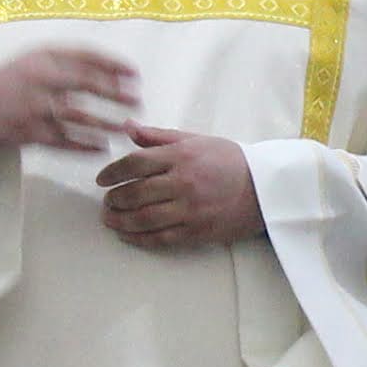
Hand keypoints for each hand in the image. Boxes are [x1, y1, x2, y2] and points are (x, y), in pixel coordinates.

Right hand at [0, 42, 139, 158]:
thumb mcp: (33, 60)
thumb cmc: (11, 82)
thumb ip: (67, 60)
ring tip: (124, 128)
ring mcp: (33, 108)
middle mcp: (38, 80)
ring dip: (105, 123)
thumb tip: (111, 67)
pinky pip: (63, 142)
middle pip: (85, 84)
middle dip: (115, 92)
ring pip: (77, 116)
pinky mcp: (28, 134)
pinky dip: (84, 146)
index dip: (114, 64)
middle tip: (137, 100)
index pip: (85, 56)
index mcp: (41, 57)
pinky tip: (101, 148)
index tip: (135, 73)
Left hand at [95, 126, 262, 251]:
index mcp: (182, 156)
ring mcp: (190, 209)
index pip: (136, 163)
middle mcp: (184, 182)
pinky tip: (127, 235)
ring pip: (143, 219)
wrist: (265, 189)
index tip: (101, 180)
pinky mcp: (197, 231)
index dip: (112, 172)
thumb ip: (158, 136)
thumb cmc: (229, 161)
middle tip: (106, 202)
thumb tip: (127, 127)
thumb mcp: (195, 140)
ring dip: (121, 221)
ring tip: (110, 219)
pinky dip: (139, 239)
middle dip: (114, 200)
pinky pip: (160, 238)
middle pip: (135, 193)